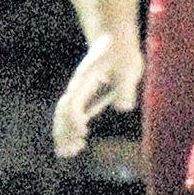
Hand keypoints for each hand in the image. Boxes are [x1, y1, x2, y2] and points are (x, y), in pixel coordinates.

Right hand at [53, 32, 142, 158]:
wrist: (114, 41)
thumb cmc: (123, 54)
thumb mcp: (129, 68)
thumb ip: (126, 88)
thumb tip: (123, 108)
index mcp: (86, 79)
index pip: (74, 101)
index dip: (75, 117)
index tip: (83, 131)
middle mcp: (79, 87)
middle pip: (63, 111)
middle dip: (64, 131)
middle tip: (69, 151)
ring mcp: (80, 92)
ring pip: (64, 116)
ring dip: (64, 134)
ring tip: (67, 153)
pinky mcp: (85, 98)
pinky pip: (73, 116)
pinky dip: (71, 130)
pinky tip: (78, 144)